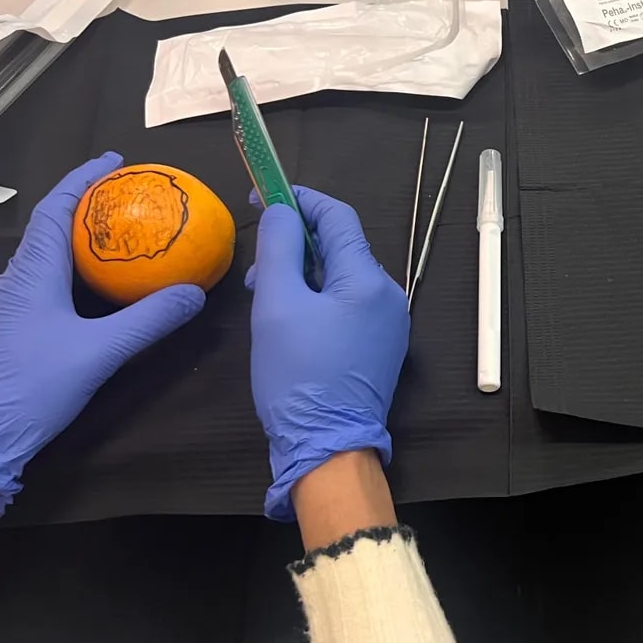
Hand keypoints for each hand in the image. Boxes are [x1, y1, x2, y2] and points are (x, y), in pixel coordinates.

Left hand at [0, 154, 206, 514]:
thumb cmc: (31, 387)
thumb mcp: (98, 353)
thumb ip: (147, 321)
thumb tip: (194, 293)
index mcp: (32, 275)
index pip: (55, 210)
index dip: (82, 181)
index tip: (113, 161)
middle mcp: (13, 284)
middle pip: (48, 232)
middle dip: (84, 210)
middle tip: (126, 202)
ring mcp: (3, 311)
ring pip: (43, 263)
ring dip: (75, 246)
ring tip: (116, 244)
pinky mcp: (3, 336)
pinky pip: (39, 290)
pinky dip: (68, 277)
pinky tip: (89, 298)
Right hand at [248, 187, 408, 520]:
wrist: (329, 448)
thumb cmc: (299, 374)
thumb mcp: (276, 305)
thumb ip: (279, 249)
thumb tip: (282, 210)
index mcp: (368, 279)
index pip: (337, 217)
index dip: (299, 199)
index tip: (263, 195)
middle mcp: (388, 296)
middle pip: (339, 248)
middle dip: (295, 244)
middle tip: (254, 263)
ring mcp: (388, 325)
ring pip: (339, 280)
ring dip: (301, 275)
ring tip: (262, 295)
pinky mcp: (379, 349)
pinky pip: (346, 308)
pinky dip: (315, 301)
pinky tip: (286, 319)